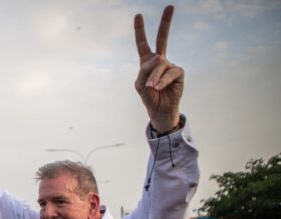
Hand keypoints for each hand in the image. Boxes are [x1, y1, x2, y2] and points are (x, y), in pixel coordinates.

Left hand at [134, 6, 183, 133]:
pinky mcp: (179, 72)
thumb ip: (144, 71)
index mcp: (147, 62)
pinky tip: (158, 87)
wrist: (159, 109)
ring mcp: (170, 65)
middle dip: (166, 22)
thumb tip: (159, 59)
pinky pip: (169, 72)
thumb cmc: (148, 96)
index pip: (142, 43)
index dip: (140, 30)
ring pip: (159, 64)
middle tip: (170, 6)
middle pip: (162, 38)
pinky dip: (162, 80)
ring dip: (154, 77)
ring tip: (151, 87)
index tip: (138, 15)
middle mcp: (160, 60)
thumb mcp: (140, 84)